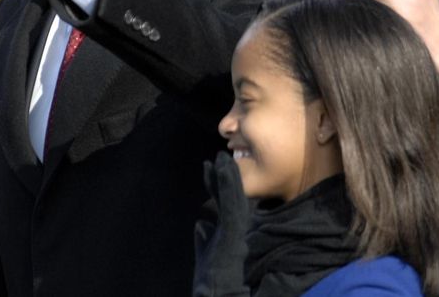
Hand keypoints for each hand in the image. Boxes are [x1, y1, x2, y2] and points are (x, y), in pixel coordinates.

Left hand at [193, 152, 251, 296]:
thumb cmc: (215, 283)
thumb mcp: (206, 256)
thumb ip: (205, 240)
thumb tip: (200, 224)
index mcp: (229, 235)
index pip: (224, 204)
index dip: (219, 184)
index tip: (212, 164)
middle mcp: (236, 233)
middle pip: (231, 198)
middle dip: (224, 176)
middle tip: (219, 155)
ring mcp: (238, 234)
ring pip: (234, 199)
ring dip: (228, 177)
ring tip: (222, 157)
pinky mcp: (235, 237)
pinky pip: (230, 208)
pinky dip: (228, 188)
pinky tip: (223, 171)